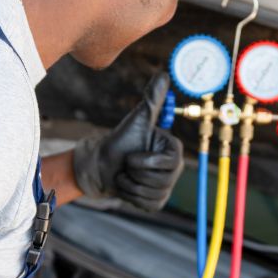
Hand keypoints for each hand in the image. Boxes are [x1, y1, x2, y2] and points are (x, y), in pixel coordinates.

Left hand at [72, 73, 184, 210]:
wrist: (102, 164)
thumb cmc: (120, 141)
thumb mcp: (137, 120)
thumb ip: (152, 99)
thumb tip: (163, 74)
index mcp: (174, 151)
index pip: (166, 163)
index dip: (143, 161)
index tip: (132, 155)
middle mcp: (175, 170)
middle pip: (159, 180)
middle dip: (134, 172)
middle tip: (128, 164)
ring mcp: (166, 188)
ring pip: (150, 193)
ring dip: (129, 184)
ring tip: (125, 174)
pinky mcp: (156, 203)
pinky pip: (145, 203)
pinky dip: (129, 195)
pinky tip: (126, 186)